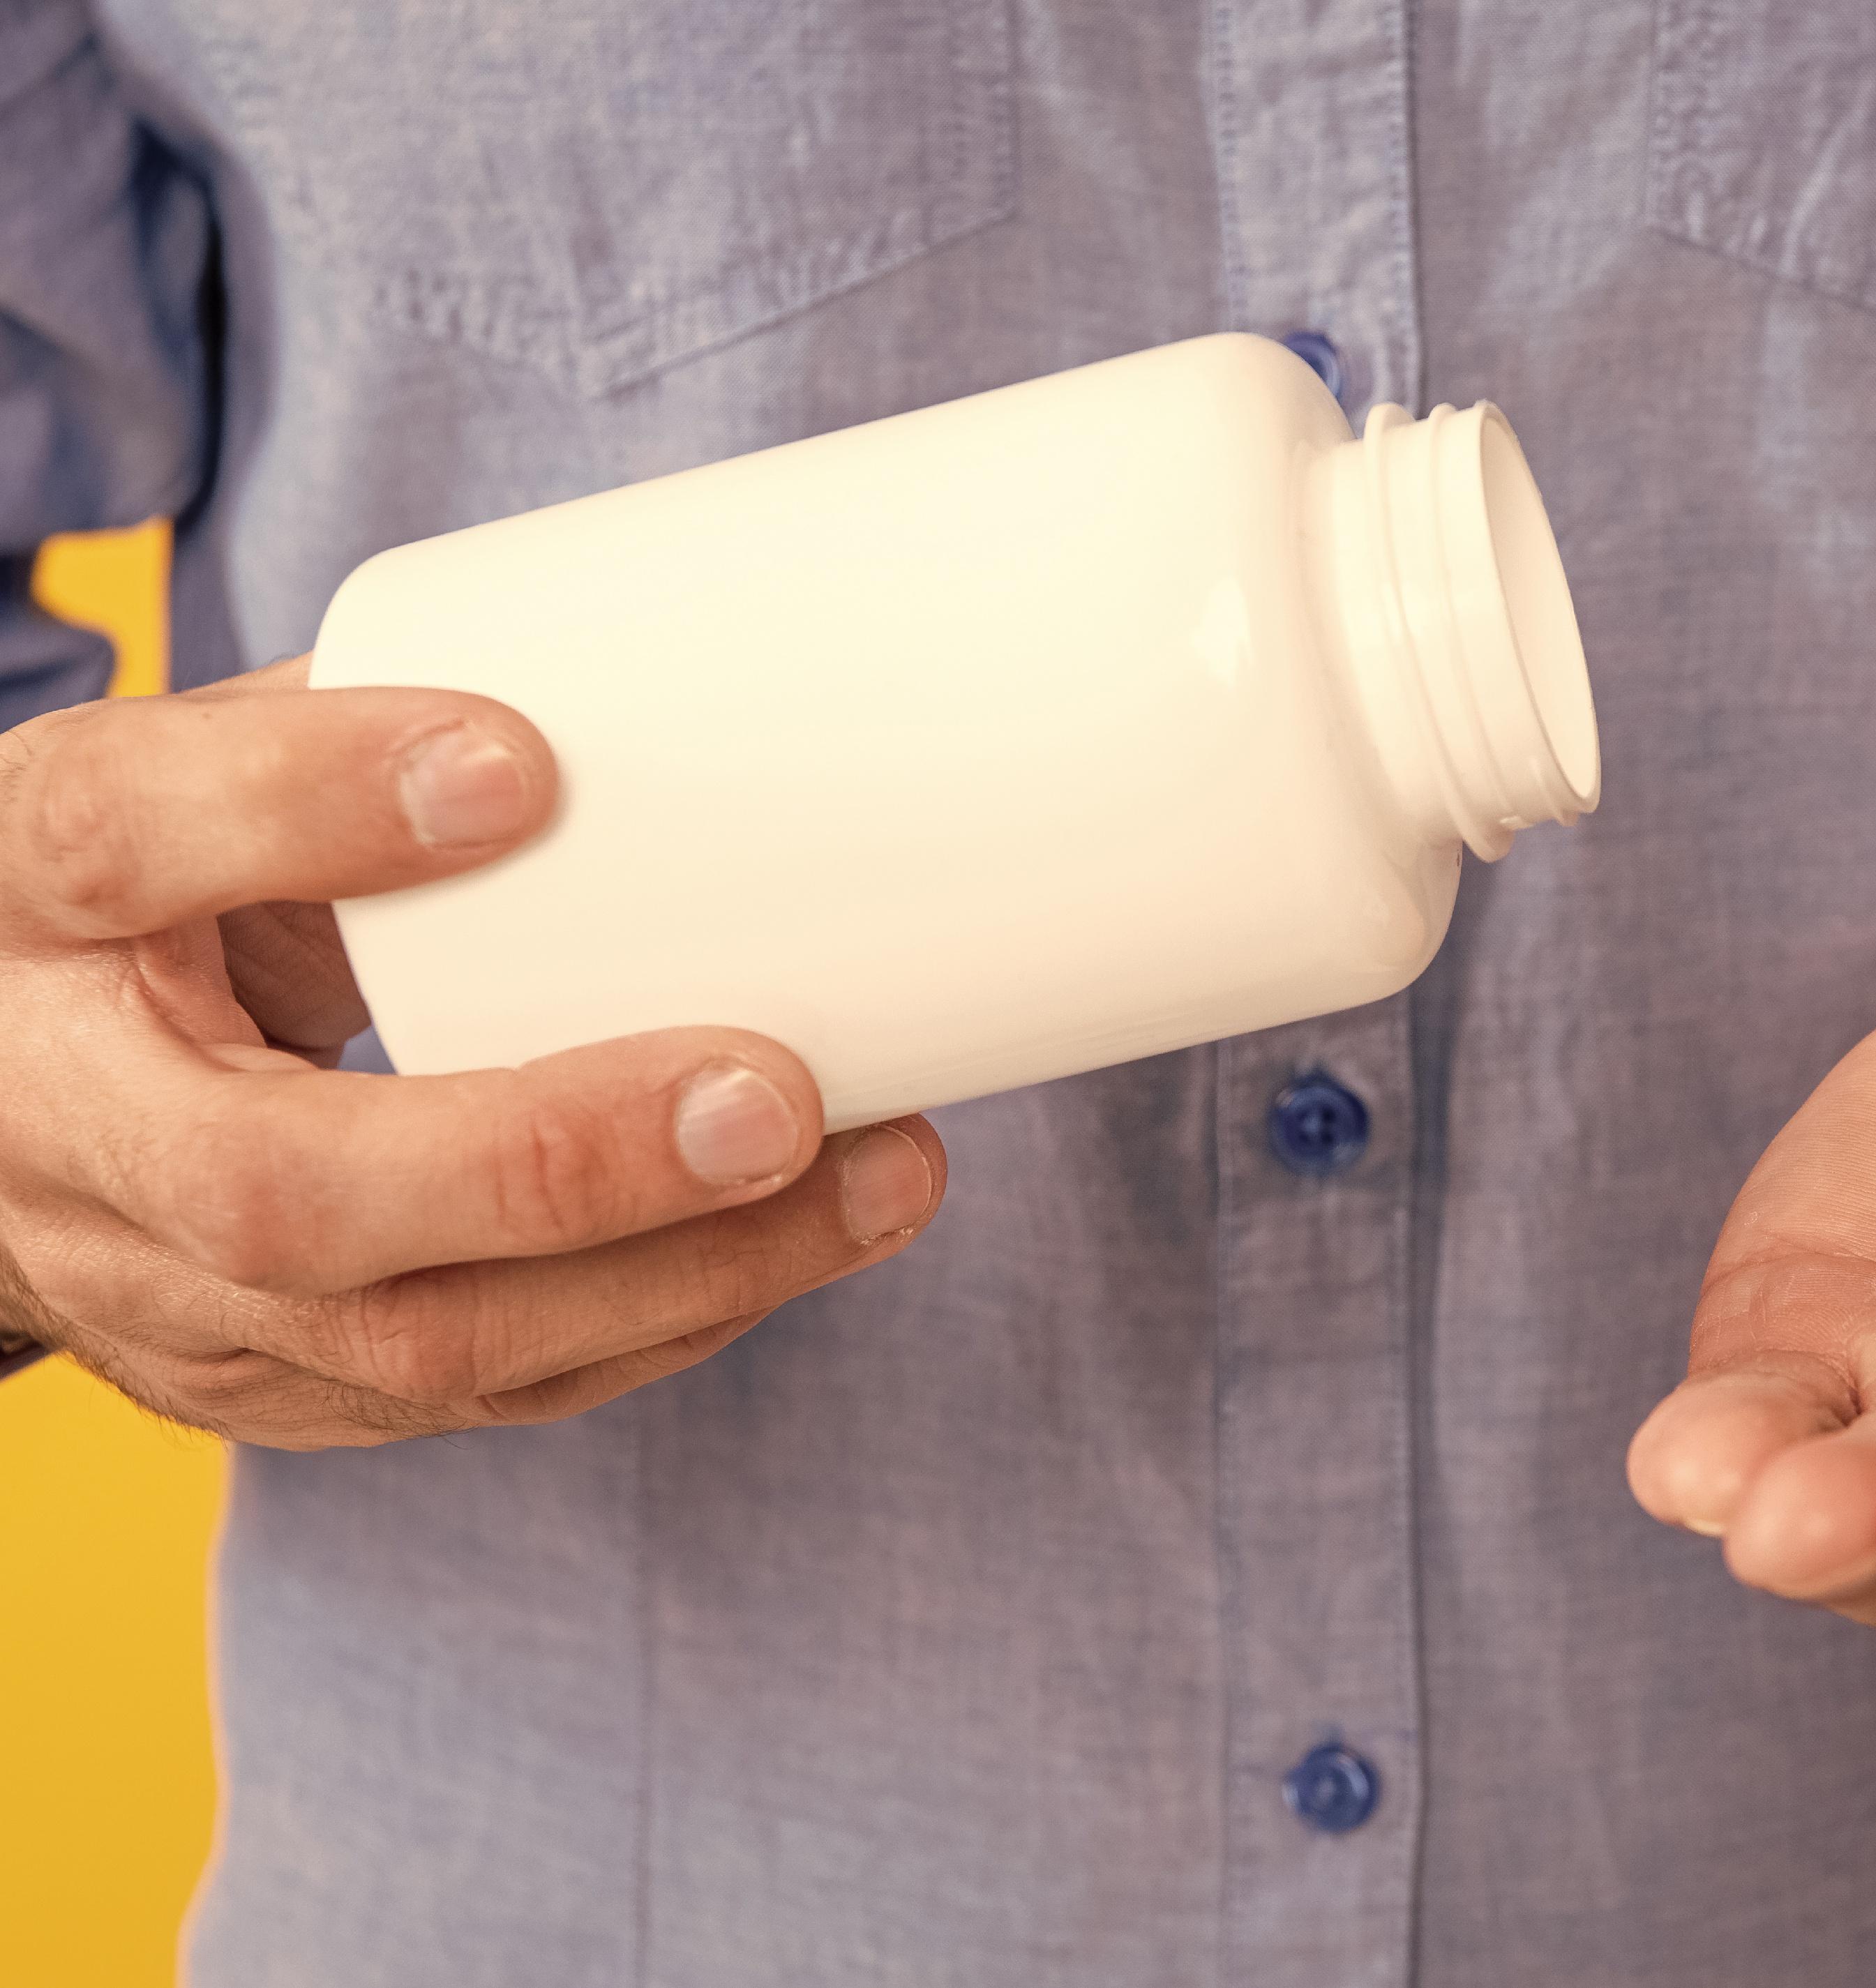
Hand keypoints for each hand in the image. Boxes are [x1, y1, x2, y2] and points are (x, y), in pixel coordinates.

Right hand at [0, 660, 942, 1447]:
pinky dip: (662, 1324)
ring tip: (884, 1177)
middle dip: (556, 1160)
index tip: (516, 757)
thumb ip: (330, 728)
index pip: (114, 841)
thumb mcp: (166, 776)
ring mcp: (161, 1300)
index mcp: (18, 908)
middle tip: (781, 1093)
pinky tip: (801, 1244)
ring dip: (681, 1271)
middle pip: (281, 1191)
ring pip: (415, 1343)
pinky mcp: (265, 1388)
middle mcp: (62, 1138)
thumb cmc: (113, 908)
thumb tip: (611, 675)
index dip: (303, 798)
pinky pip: (477, 1394)